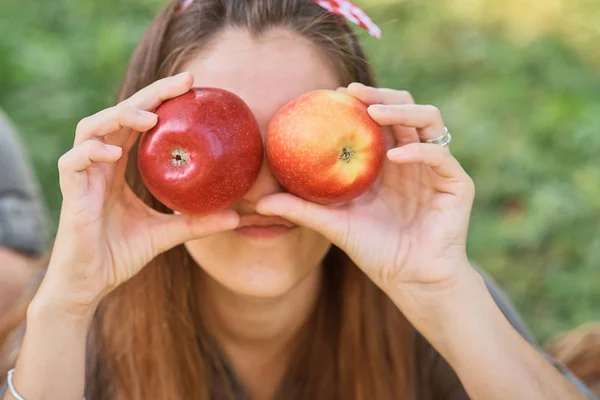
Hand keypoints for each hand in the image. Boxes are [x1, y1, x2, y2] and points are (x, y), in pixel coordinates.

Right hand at [39, 72, 238, 315]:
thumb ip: (196, 222)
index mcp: (119, 166)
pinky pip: (74, 162)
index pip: (139, 121)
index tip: (193, 86)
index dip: (162, 99)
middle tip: (185, 82)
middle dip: (151, 93)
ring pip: (92, 126)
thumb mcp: (166, 234)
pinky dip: (93, 152)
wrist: (90, 284)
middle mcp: (100, 162)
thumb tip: (237, 216)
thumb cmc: (121, 254)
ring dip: (121, 116)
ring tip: (151, 119)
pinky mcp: (70, 192)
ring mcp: (83, 174)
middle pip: (120, 113)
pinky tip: (116, 153)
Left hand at [257, 83, 474, 296]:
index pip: (378, 118)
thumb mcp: (334, 225)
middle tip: (351, 92)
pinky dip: (419, 150)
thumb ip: (301, 209)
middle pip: (403, 109)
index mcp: (387, 161)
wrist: (410, 280)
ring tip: (375, 113)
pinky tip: (394, 156)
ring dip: (403, 110)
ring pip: (429, 120)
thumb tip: (258, 202)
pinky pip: (440, 155)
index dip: (359, 102)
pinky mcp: (456, 183)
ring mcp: (436, 167)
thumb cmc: (374, 251)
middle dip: (380, 95)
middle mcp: (412, 157)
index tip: (332, 94)